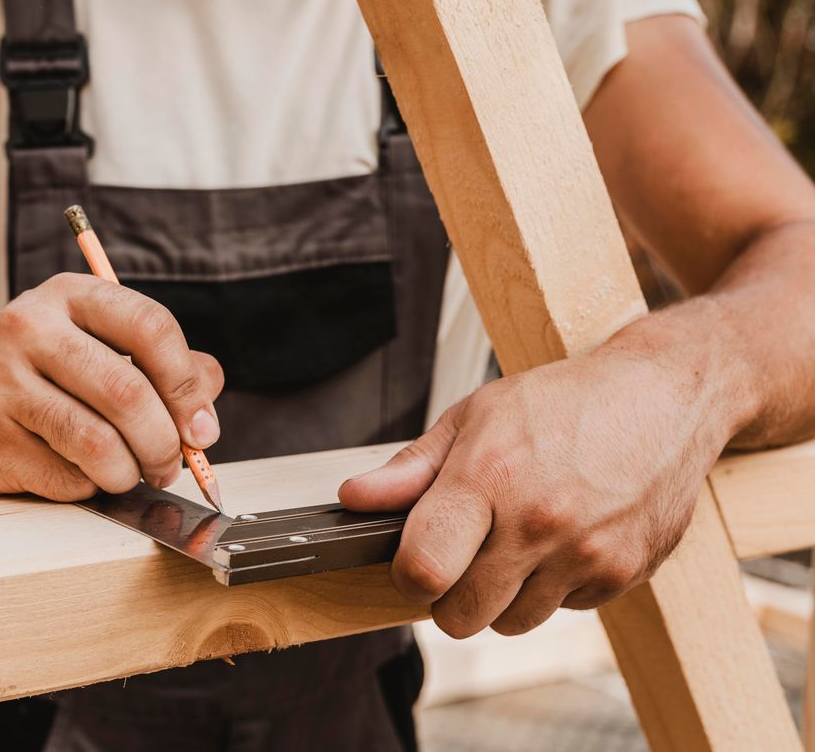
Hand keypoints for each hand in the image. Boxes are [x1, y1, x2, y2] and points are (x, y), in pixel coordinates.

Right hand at [0, 273, 223, 500]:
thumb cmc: (36, 375)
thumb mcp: (95, 346)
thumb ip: (162, 365)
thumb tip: (207, 402)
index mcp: (70, 296)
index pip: (150, 327)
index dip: (187, 384)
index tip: (203, 427)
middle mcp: (29, 328)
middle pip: (128, 392)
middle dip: (165, 443)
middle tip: (171, 465)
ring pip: (99, 443)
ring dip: (130, 472)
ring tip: (129, 474)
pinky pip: (66, 477)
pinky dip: (88, 487)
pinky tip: (76, 474)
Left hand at [339, 346, 732, 637]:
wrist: (663, 396)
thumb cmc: (564, 401)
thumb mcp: (475, 416)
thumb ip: (411, 468)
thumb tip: (355, 499)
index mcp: (489, 476)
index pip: (423, 571)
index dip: (408, 575)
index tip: (415, 560)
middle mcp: (538, 522)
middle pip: (461, 616)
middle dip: (451, 594)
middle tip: (464, 554)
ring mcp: (586, 553)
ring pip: (513, 622)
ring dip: (504, 595)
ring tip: (518, 540)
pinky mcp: (625, 573)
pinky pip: (566, 611)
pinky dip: (556, 587)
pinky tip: (564, 539)